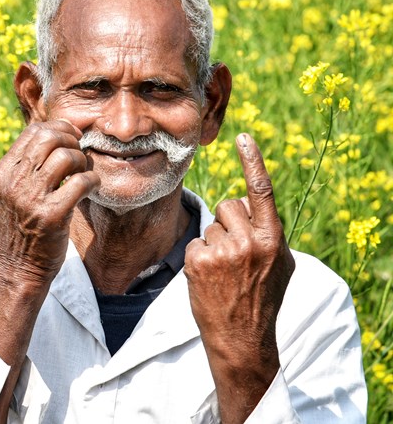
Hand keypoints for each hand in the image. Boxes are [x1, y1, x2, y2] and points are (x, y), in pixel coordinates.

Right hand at [0, 120, 99, 284]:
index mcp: (3, 174)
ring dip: (82, 161)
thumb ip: (22, 169)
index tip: (72, 138)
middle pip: (49, 138)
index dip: (58, 128)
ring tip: (83, 173)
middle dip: (71, 140)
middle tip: (79, 154)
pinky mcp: (52, 216)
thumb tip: (50, 137)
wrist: (18, 269)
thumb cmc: (19, 229)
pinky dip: (92, 180)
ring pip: (66, 156)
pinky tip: (90, 187)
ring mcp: (32, 199)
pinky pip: (81, 182)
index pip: (32, 132)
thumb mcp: (8, 195)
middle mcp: (14, 183)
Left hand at [184, 133, 294, 422]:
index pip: (261, 192)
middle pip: (228, 206)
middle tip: (235, 254)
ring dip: (214, 241)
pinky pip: (195, 242)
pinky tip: (209, 277)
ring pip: (211, 224)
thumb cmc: (262, 297)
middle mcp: (250, 242)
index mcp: (273, 239)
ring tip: (224, 271)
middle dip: (228, 223)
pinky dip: (199, 256)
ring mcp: (223, 251)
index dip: (252, 162)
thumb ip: (268, 231)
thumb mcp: (279, 264)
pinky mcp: (199, 261)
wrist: (242, 337)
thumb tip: (247, 202)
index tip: (243, 137)